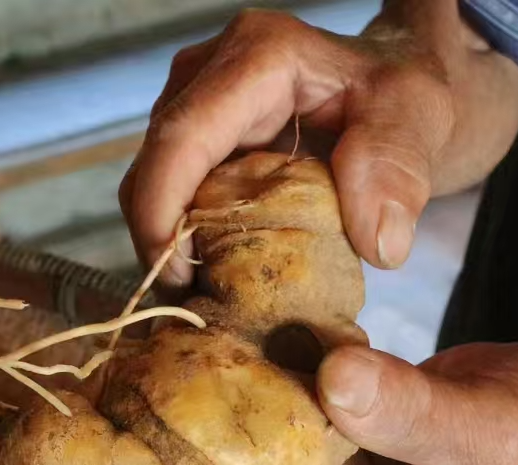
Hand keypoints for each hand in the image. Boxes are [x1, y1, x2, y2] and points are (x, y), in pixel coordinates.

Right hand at [120, 2, 517, 284]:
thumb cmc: (400, 98)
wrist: (391, 86)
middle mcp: (207, 73)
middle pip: (151, 169)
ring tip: (203, 292)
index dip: (161, 215)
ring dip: (168, 244)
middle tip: (193, 303)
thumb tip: (379, 243)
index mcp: (255, 61)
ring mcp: (191, 103)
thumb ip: (397, 170)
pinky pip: (166, 193)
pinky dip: (180, 236)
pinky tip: (210, 267)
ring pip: (150, 185)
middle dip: (160, 243)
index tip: (180, 281)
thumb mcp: (415, 121)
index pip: (180, 140)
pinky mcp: (191, 135)